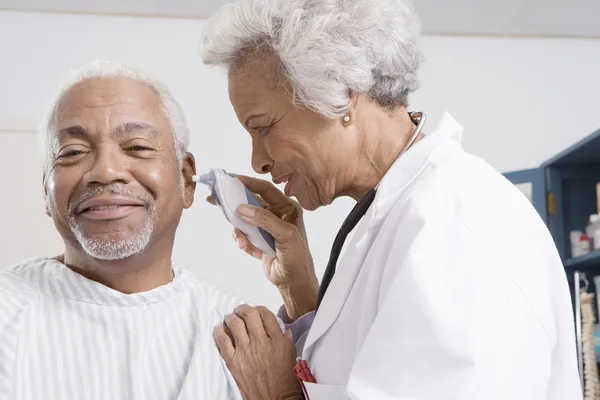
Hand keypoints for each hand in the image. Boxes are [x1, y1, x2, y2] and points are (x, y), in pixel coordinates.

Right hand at [207, 175, 317, 319]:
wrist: (293, 282)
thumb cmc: (297, 258)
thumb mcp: (285, 235)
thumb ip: (265, 220)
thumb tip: (243, 208)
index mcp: (287, 207)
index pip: (265, 189)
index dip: (248, 182)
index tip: (231, 178)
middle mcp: (277, 214)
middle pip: (250, 202)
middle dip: (235, 204)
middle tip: (217, 198)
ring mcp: (266, 226)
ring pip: (243, 219)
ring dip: (241, 231)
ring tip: (245, 242)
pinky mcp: (258, 238)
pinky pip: (243, 234)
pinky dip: (245, 243)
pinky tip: (255, 252)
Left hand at [214, 305, 302, 399]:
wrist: (274, 399)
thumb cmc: (284, 381)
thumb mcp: (291, 355)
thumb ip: (285, 339)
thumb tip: (282, 329)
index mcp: (277, 340)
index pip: (266, 314)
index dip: (259, 309)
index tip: (257, 310)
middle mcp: (260, 342)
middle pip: (249, 315)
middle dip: (244, 309)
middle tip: (242, 310)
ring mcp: (245, 351)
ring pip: (234, 324)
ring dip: (231, 317)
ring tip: (231, 318)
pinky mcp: (233, 361)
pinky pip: (222, 340)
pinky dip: (219, 332)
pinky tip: (219, 329)